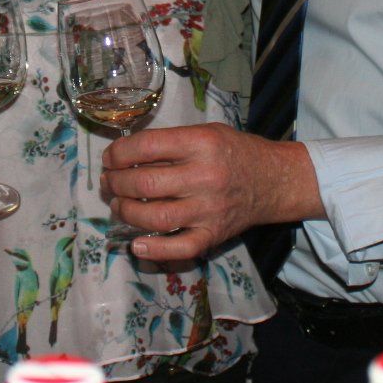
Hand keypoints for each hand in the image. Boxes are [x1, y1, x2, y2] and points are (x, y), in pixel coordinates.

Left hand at [101, 122, 319, 261]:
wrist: (273, 180)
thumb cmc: (234, 151)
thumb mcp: (205, 132)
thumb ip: (170, 142)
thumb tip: (125, 156)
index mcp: (201, 143)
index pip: (147, 147)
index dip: (119, 153)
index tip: (110, 158)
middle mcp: (204, 176)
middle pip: (145, 184)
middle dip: (116, 183)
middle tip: (109, 181)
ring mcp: (209, 210)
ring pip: (155, 218)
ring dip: (126, 212)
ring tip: (118, 204)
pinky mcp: (213, 235)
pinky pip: (180, 249)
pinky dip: (154, 250)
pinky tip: (137, 244)